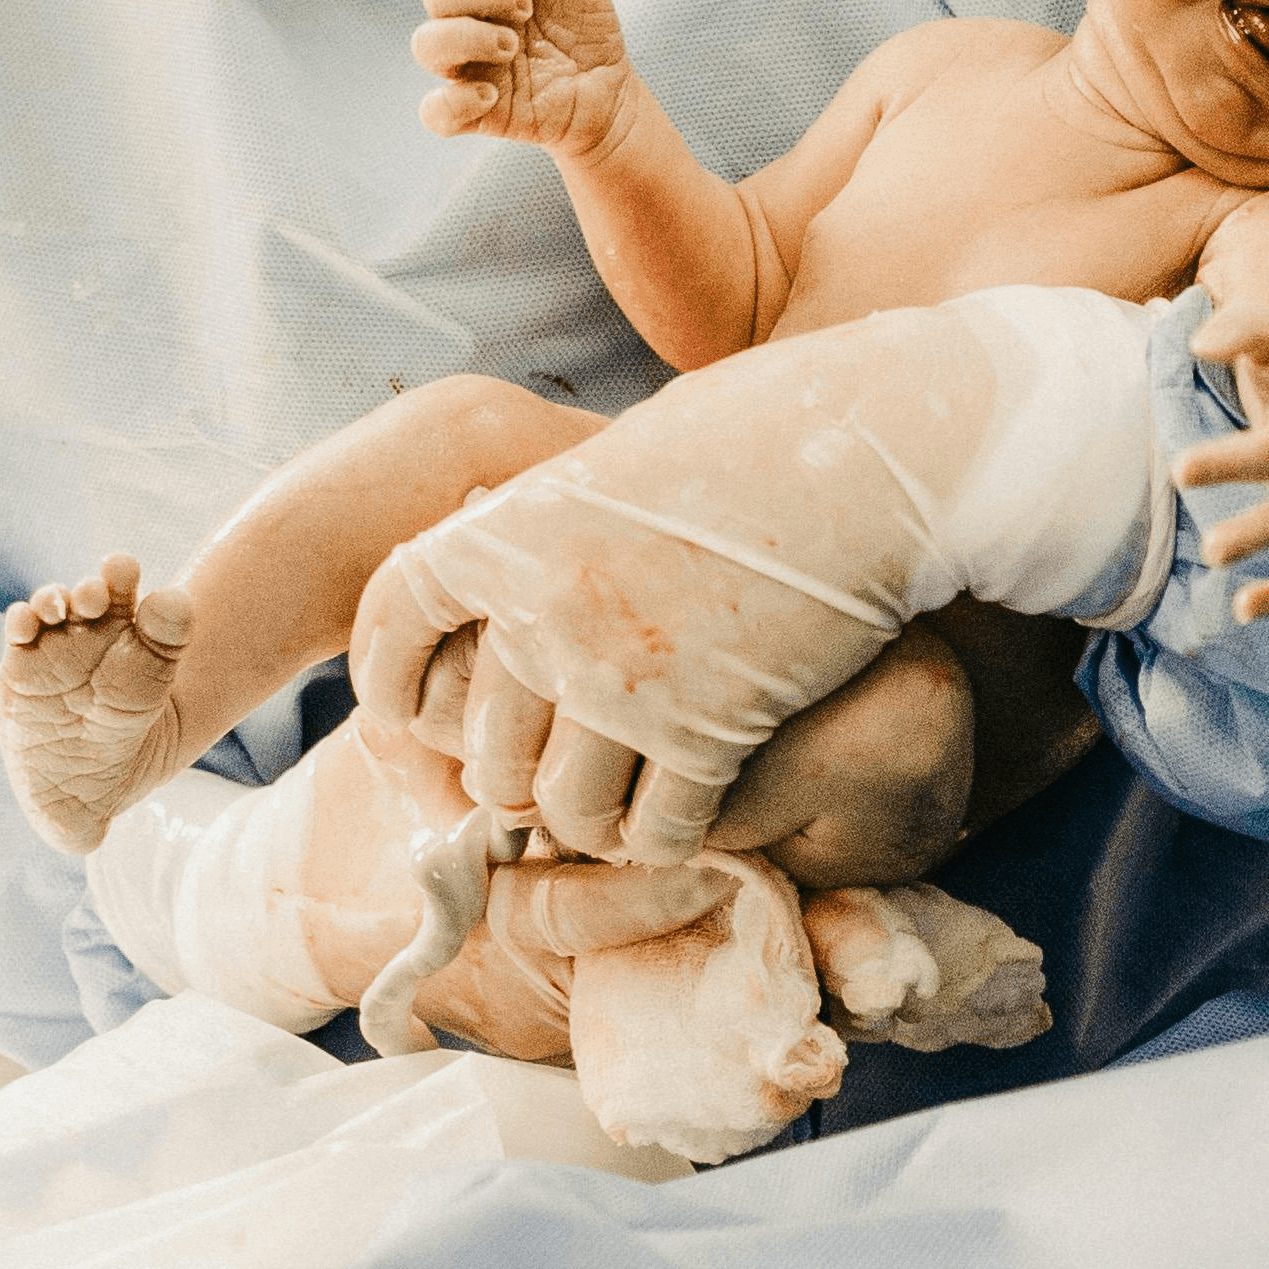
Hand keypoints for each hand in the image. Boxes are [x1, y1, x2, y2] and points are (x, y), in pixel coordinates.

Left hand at [346, 312, 1041, 863]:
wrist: (876, 453)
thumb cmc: (768, 431)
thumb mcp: (629, 456)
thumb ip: (566, 520)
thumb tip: (527, 552)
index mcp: (511, 528)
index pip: (397, 620)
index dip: (392, 676)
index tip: (409, 711)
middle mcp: (548, 611)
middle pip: (488, 744)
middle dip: (518, 777)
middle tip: (558, 779)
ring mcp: (622, 679)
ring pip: (566, 807)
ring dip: (596, 820)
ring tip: (630, 810)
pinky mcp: (705, 732)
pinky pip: (656, 829)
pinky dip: (668, 837)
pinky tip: (695, 815)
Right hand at [415, 0, 638, 158]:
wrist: (610, 94)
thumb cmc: (587, 36)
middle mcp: (468, 26)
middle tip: (527, 10)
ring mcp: (469, 70)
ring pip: (425, 45)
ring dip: (467, 37)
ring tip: (512, 47)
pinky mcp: (478, 115)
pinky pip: (435, 113)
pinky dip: (454, 101)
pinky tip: (492, 95)